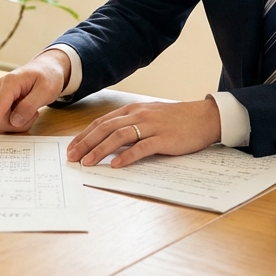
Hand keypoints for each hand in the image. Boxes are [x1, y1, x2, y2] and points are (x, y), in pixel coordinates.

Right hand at [0, 49, 69, 138]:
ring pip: (3, 120)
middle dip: (18, 124)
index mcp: (10, 82)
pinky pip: (5, 118)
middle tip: (35, 114)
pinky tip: (27, 110)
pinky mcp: (1, 100)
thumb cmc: (48, 77)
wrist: (47, 68)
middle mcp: (0, 88)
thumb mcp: (46, 90)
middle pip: (1, 118)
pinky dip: (18, 119)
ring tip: (33, 110)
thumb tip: (14, 121)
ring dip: (19, 122)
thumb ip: (30, 105)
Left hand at [67, 99, 221, 167]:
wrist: (204, 117)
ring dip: (100, 150)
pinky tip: (116, 165)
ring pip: (119, 136)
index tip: (71, 147)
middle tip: (72, 157)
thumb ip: (130, 125)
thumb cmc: (176, 119)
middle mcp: (139, 115)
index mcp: (133, 110)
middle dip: (86, 143)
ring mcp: (151, 126)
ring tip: (88, 162)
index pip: (102, 122)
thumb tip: (109, 140)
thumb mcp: (149, 116)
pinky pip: (141, 147)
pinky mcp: (163, 139)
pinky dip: (127, 156)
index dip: (84, 135)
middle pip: (105, 128)